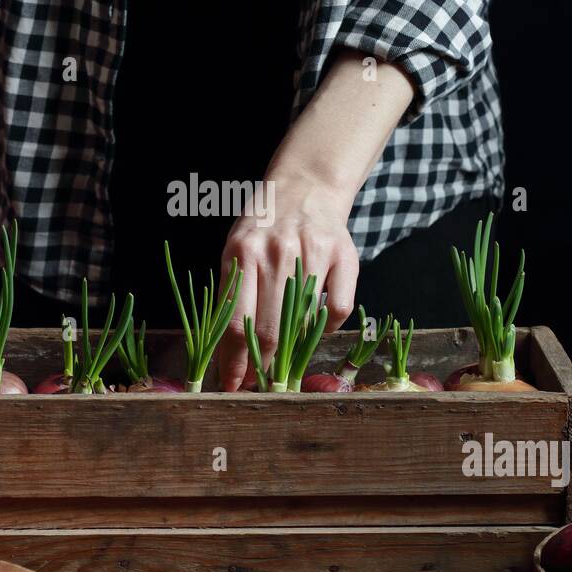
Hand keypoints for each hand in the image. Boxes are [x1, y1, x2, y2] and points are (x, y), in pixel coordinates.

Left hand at [217, 172, 359, 390]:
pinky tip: (316, 323)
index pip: (235, 322)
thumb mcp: (236, 251)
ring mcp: (313, 254)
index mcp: (242, 253)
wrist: (305, 187)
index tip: (233, 384)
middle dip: (262, 366)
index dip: (234, 361)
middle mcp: (277, 253)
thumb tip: (227, 356)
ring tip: (284, 362)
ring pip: (303, 324)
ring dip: (293, 352)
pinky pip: (338, 311)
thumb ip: (232, 296)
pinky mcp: (344, 258)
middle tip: (259, 383)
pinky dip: (327, 327)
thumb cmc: (263, 226)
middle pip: (269, 330)